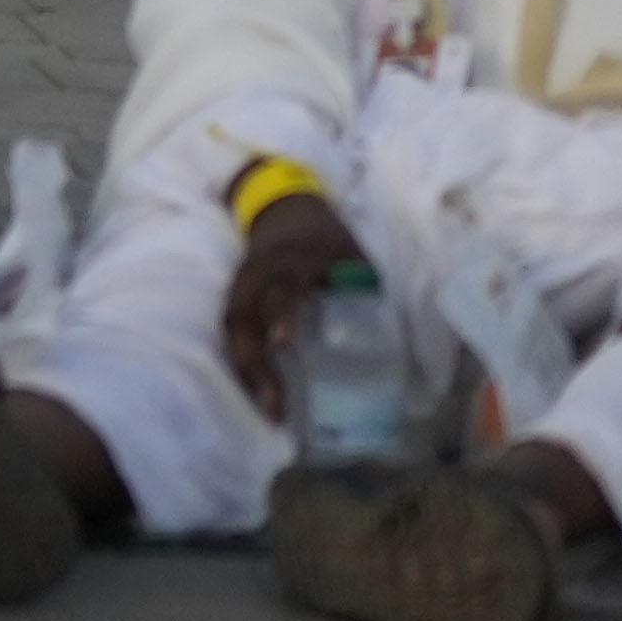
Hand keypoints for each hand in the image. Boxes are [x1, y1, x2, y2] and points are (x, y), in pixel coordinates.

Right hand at [216, 181, 370, 415]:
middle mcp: (259, 274)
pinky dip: (242, 363)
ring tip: (269, 408)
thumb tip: (389, 333)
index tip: (284, 344)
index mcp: (291, 260)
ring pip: (233, 329)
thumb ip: (361, 284)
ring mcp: (242, 286)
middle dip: (255, 363)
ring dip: (247, 370)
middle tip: (275, 405)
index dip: (281, 314)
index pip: (282, 288)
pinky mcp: (236, 298)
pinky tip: (258, 391)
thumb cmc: (324, 238)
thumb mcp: (349, 251)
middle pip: (244, 317)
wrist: (284, 212)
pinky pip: (232, 332)